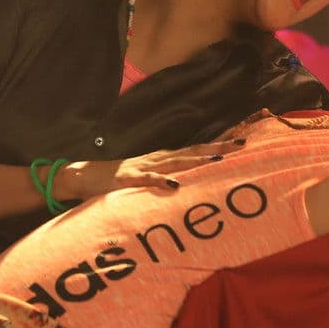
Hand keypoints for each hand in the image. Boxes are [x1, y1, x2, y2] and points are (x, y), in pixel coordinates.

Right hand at [51, 139, 247, 201]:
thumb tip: (193, 186)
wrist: (84, 176)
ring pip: (176, 162)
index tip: (243, 141)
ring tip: (219, 159)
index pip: (198, 149)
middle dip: (218, 147)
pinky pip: (147, 180)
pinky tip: (174, 184)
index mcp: (165, 159)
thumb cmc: (120, 181)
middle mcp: (159, 159)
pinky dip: (161, 181)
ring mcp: (144, 167)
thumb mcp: (151, 179)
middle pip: (194, 151)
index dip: (219, 145)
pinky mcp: (128, 179)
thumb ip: (170, 180)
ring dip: (197, 160)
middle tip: (243, 143)